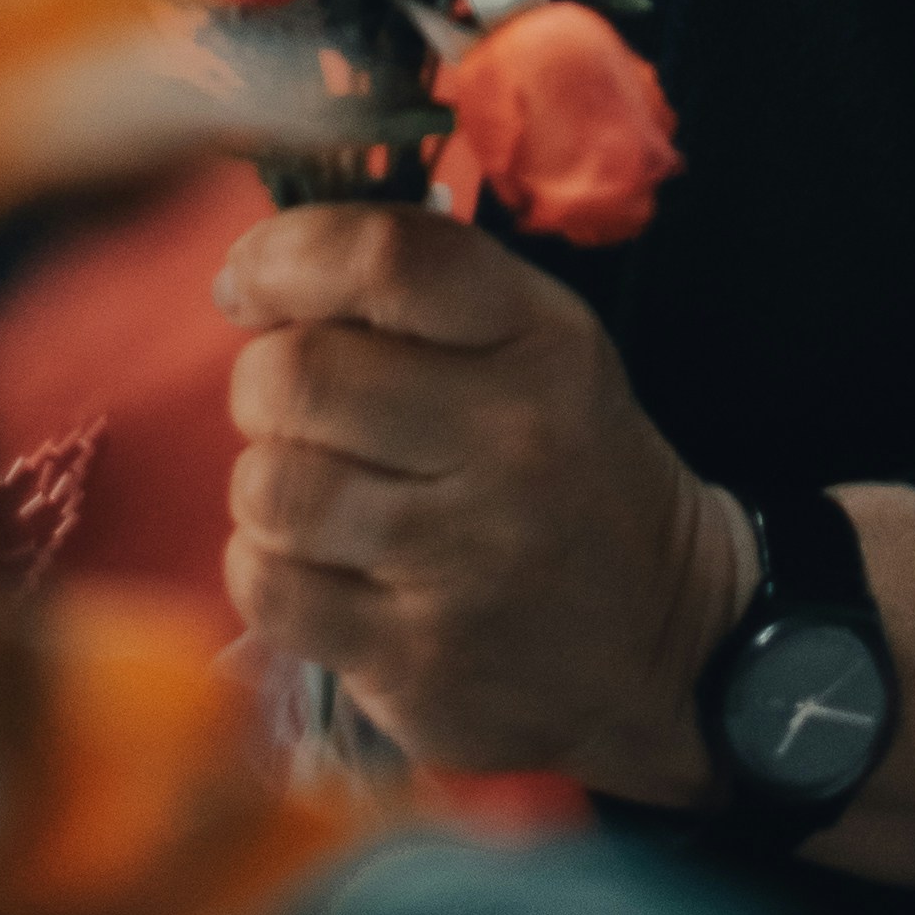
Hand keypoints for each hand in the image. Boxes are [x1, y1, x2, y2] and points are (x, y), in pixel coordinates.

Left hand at [217, 201, 747, 793]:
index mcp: (540, 340)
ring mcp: (463, 560)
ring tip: (320, 495)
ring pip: (270, 486)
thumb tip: (249, 275)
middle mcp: (510, 442)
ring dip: (268, 483)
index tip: (250, 283)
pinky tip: (321, 566)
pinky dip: (267, 568)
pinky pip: (267, 586)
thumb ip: (412, 287)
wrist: (665, 640)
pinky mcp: (418, 659)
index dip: (283, 255)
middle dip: (264, 383)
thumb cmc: (562, 465)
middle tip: (298, 409)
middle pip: (296, 376)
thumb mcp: (534, 345)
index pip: (388, 259)